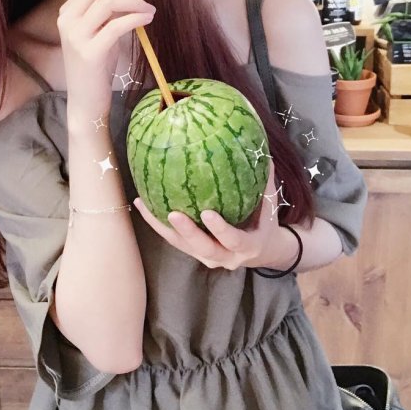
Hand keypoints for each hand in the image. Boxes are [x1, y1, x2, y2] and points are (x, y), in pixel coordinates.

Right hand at [57, 0, 155, 121]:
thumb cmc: (97, 67)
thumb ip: (111, 10)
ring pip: (108, 0)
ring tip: (150, 9)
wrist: (85, 102)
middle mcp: (67, 19)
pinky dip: (136, 17)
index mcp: (69, 11)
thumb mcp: (102, 32)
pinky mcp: (89, 53)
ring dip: (135, 0)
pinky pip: (116, 26)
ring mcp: (76, 36)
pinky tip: (148, 18)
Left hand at [133, 160, 295, 271]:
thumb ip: (265, 184)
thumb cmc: (264, 224)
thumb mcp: (270, 207)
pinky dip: (156, 223)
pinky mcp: (193, 253)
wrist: (260, 252)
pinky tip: (140, 203)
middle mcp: (225, 257)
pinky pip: (172, 240)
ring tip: (144, 205)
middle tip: (174, 215)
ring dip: (162, 227)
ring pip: (181, 246)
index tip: (207, 213)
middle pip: (203, 248)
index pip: (233, 240)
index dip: (220, 229)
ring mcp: (207, 257)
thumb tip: (262, 152)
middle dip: (188, 232)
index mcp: (247, 246)